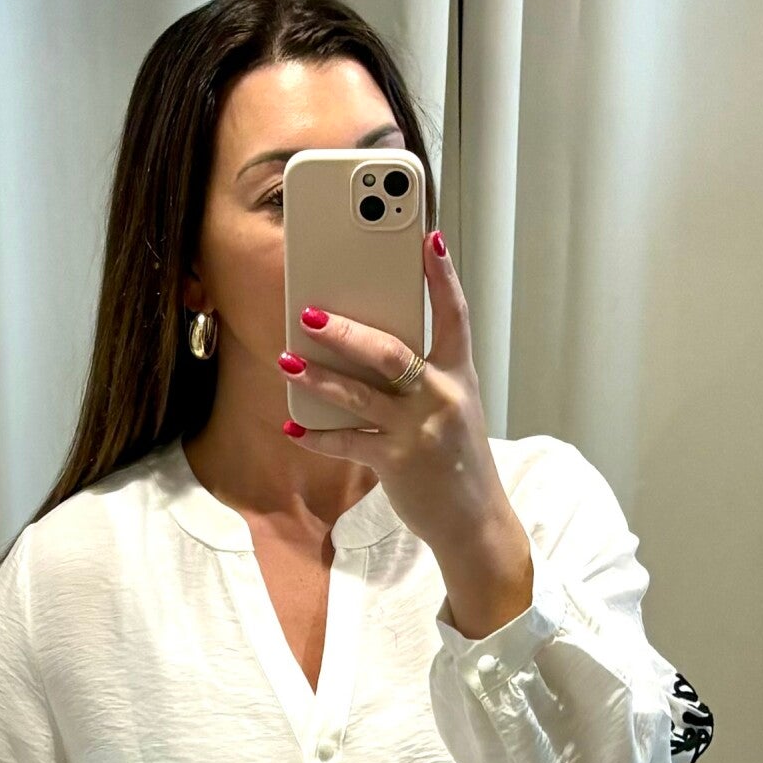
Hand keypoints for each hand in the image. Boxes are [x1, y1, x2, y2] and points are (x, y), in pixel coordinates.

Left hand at [279, 230, 534, 639]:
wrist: (475, 522)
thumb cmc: (457, 460)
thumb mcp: (453, 409)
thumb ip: (422, 376)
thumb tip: (367, 346)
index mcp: (460, 376)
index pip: (455, 316)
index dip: (442, 277)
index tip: (430, 239)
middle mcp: (443, 397)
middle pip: (393, 351)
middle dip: (347, 330)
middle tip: (309, 311)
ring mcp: (420, 430)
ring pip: (362, 394)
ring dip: (319, 376)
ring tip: (287, 359)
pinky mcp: (399, 463)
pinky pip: (349, 442)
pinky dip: (317, 434)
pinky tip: (293, 425)